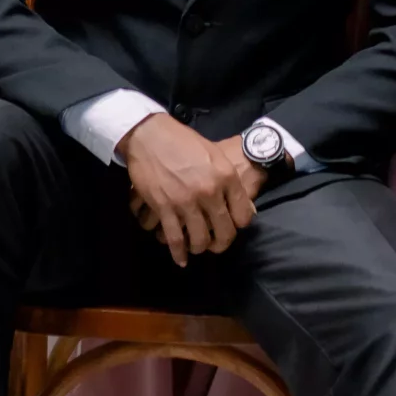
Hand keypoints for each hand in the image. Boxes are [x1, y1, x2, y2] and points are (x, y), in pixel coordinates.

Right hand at [118, 116, 263, 265]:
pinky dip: (178, 253)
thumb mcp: (215, 155)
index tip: (231, 227)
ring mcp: (186, 201)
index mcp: (226, 177)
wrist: (150, 135)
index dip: (238, 226)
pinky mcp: (165, 208)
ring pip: (200, 239)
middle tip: (215, 244)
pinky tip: (181, 259)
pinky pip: (175, 239)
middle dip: (221, 243)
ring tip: (197, 246)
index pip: (243, 215)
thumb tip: (244, 206)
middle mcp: (210, 191)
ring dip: (200, 248)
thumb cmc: (184, 142)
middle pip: (224, 232)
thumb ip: (229, 181)